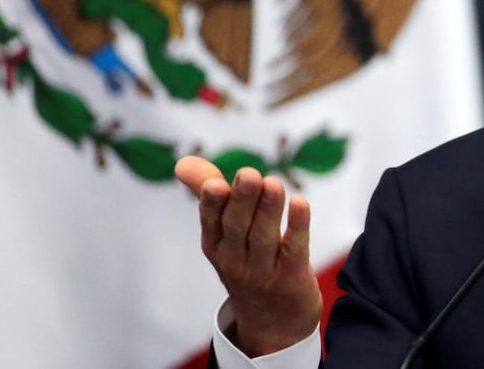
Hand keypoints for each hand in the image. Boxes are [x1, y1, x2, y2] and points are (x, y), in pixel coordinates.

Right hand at [175, 156, 322, 355]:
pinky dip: (296, 226)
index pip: (211, 221)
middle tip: (249, 174)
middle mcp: (235, 259)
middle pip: (237, 227)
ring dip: (268, 209)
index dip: (212, 203)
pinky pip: (293, 249)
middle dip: (242, 200)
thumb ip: (208, 194)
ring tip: (273, 183)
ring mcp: (263, 270)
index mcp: (216, 245)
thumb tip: (182, 162)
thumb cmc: (247, 263)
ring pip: (263, 237)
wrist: (273, 321)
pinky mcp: (291, 277)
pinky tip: (300, 204)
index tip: (215, 183)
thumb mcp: (222, 234)